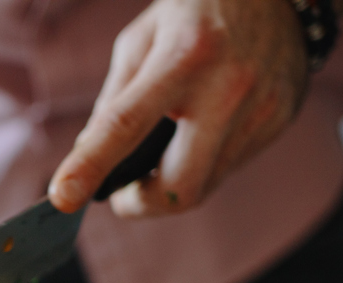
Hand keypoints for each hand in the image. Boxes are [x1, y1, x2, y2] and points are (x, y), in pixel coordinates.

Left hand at [48, 0, 307, 217]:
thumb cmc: (197, 10)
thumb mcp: (143, 38)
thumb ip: (114, 99)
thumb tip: (88, 155)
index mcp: (184, 55)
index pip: (127, 123)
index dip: (91, 165)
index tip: (63, 198)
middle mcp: (228, 86)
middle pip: (178, 185)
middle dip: (141, 204)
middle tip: (123, 195)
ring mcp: (261, 108)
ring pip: (205, 185)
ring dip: (171, 185)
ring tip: (161, 154)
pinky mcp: (279, 121)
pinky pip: (229, 168)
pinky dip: (202, 165)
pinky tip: (200, 133)